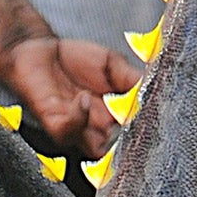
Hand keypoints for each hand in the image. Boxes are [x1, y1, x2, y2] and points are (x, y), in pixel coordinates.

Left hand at [0, 36, 141, 157]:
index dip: (145, 130)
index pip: (134, 134)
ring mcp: (76, 127)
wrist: (39, 48)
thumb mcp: (113, 64)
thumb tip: (154, 90)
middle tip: (137, 117)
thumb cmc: (75, 60)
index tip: (157, 118)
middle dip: (129, 136)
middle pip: (119, 148)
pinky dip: (79, 118)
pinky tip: (83, 97)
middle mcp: (96, 127)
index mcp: (113, 116)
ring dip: (106, 131)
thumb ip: (133, 78)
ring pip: (96, 147)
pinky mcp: (54, 122)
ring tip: (111, 104)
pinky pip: (68, 131)